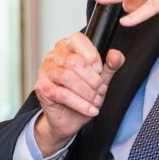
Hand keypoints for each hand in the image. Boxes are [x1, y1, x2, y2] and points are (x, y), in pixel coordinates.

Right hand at [32, 32, 123, 155]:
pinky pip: (63, 94)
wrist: (69, 118)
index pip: (78, 40)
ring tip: (95, 101)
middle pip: (74, 62)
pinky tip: (90, 109)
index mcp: (67, 47)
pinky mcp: (42, 88)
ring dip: (87, 92)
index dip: (92, 56)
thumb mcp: (100, 79)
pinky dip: (80, 104)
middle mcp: (54, 56)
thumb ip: (109, 66)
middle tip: (100, 89)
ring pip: (68, 78)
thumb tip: (116, 55)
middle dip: (92, 79)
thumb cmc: (82, 95)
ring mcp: (46, 71)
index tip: (100, 70)